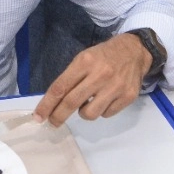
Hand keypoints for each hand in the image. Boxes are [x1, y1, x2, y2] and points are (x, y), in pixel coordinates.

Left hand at [34, 31, 151, 126]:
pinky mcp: (128, 96)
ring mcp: (115, 87)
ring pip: (90, 114)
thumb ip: (70, 79)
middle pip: (72, 102)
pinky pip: (106, 114)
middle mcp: (100, 74)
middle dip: (58, 116)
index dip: (46, 105)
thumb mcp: (83, 59)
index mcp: (85, 62)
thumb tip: (53, 103)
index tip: (38, 117)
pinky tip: (104, 100)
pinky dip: (101, 111)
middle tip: (53, 122)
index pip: (60, 87)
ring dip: (83, 113)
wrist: (135, 51)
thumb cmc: (103, 56)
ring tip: (87, 103)